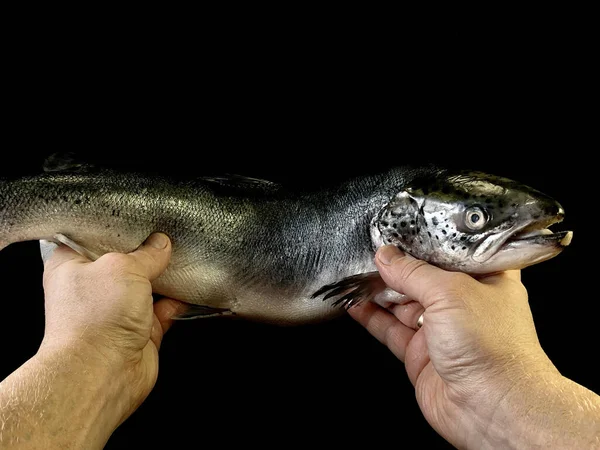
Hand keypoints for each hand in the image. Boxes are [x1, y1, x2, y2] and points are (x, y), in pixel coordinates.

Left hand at [40, 233, 185, 420]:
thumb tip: (161, 244)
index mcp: (71, 265)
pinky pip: (163, 310)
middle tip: (168, 232)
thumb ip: (146, 253)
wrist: (102, 373)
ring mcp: (116, 310)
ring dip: (165, 276)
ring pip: (147, 285)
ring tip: (185, 256)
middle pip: (125, 261)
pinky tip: (190, 288)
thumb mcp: (123, 267)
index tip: (141, 216)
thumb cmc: (95, 318)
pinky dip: (177, 301)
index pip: (93, 236)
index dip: (117, 225)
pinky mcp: (139, 331)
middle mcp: (92, 288)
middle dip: (147, 251)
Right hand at [348, 245, 560, 447]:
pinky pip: (391, 330)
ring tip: (356, 274)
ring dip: (379, 291)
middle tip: (370, 251)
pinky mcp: (421, 353)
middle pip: (423, 277)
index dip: (425, 240)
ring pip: (403, 304)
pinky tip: (356, 305)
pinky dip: (372, 317)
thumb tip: (387, 256)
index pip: (452, 251)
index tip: (399, 229)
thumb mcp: (450, 293)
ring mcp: (442, 330)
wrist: (492, 407)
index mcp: (485, 279)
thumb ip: (414, 272)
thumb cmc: (493, 347)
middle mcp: (464, 303)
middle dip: (396, 266)